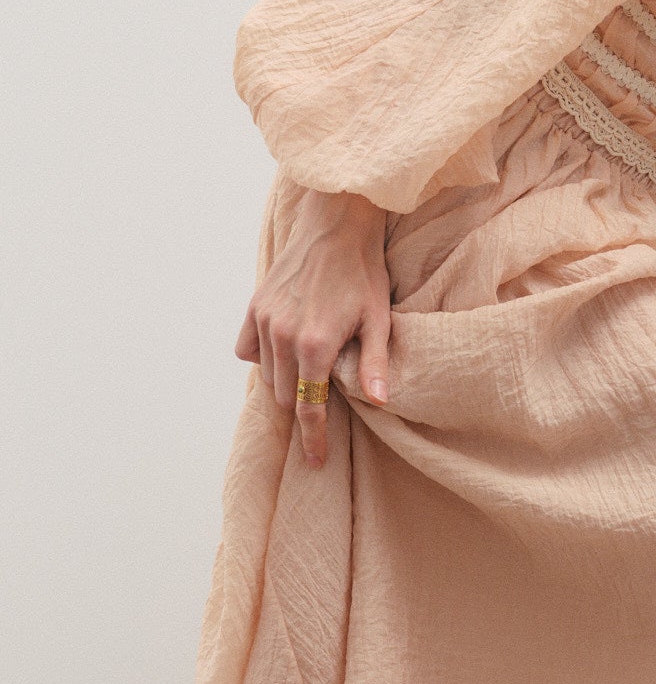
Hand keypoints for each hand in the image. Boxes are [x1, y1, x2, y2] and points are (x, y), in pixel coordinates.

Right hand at [235, 190, 389, 468]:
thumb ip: (373, 364)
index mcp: (315, 346)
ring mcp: (265, 320)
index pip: (309, 409)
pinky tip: (285, 352)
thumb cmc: (364, 271)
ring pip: (266, 375)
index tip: (316, 460)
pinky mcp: (255, 305)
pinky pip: (248, 348)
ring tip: (308, 377)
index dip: (313, 439)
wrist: (337, 223)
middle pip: (286, 396)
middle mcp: (283, 336)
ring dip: (286, 383)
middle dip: (303, 407)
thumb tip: (379, 403)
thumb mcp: (379, 320)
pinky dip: (263, 357)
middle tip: (323, 405)